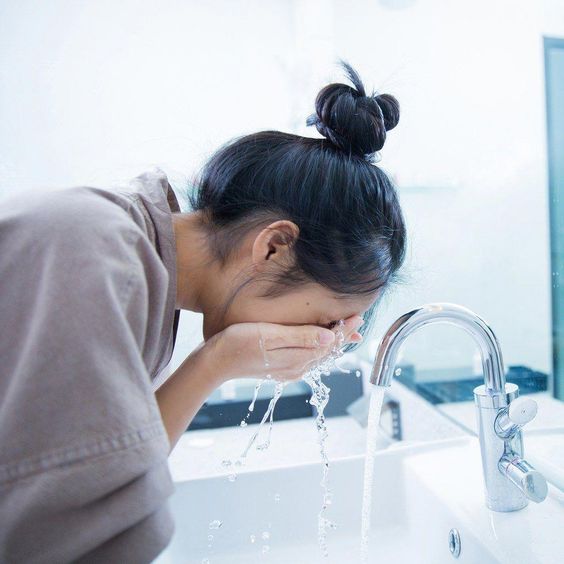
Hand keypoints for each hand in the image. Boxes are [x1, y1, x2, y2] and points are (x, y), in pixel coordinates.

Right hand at [202, 315, 363, 382]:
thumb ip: (301, 336)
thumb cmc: (237, 344)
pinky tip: (320, 340)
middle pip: (328, 350)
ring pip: (319, 355)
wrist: (214, 363)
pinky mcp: (281, 367)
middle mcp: (297, 367)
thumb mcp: (270, 336)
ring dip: (333, 341)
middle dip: (343, 335)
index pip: (329, 342)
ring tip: (347, 331)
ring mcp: (289, 369)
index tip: (358, 315)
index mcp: (297, 358)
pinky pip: (308, 357)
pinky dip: (319, 347)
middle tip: (358, 319)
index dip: (344, 329)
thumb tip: (330, 336)